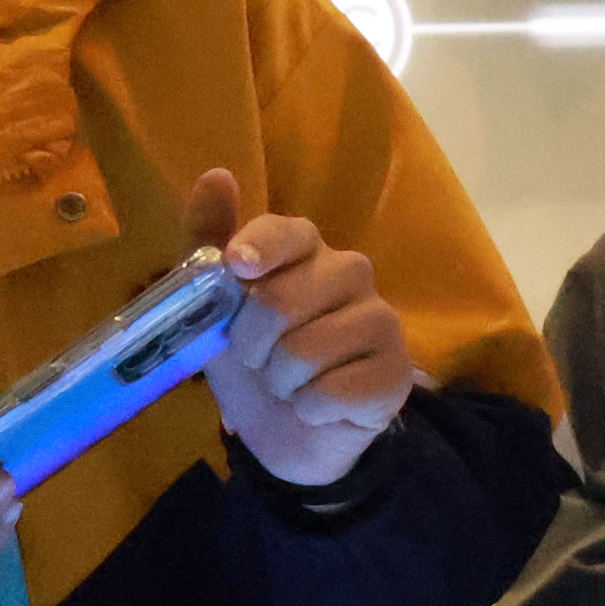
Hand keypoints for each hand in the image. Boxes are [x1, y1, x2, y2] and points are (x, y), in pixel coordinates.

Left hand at [183, 167, 412, 488]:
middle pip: (281, 301)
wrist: (286, 432)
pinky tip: (318, 406)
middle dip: (250, 344)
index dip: (259, 248)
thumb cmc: (253, 361)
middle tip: (258, 359)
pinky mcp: (397, 372)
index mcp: (308, 251)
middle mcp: (352, 274)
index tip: (238, 267)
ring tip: (289, 384)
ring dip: (279, 383)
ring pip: (304, 352)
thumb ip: (207, 245)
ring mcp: (382, 321)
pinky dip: (309, 409)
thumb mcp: (214, 309)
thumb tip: (215, 174)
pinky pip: (332, 392)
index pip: (288, 232)